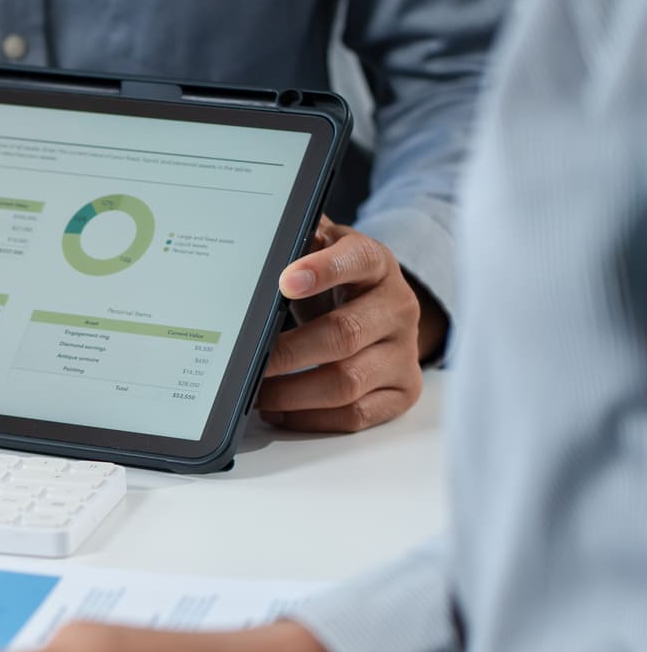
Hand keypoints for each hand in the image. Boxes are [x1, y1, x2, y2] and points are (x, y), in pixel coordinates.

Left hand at [259, 218, 423, 432]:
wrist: (381, 313)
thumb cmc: (339, 283)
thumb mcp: (321, 251)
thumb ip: (299, 240)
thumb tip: (257, 234)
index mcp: (376, 264)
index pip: (355, 260)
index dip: (322, 270)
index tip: (285, 282)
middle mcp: (398, 307)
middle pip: (343, 334)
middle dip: (288, 352)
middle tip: (248, 361)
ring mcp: (404, 352)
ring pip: (347, 382)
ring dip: (292, 392)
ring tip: (255, 392)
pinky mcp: (403, 390)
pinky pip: (356, 415)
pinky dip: (311, 418)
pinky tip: (280, 410)